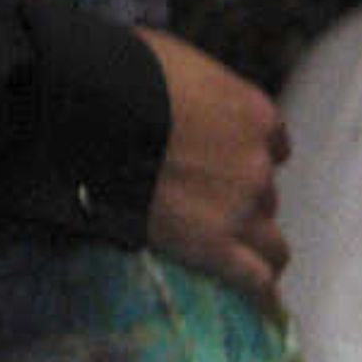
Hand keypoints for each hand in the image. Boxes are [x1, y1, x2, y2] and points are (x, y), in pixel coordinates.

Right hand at [139, 27, 288, 310]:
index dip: (245, 151)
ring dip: (252, 243)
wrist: (89, 113)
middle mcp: (257, 163)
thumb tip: (178, 95)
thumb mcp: (170, 61)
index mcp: (253, 114)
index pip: (272, 143)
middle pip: (263, 191)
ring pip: (271, 241)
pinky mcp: (215, 247)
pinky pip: (255, 280)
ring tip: (231, 252)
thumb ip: (194, 89)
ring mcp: (239, 208)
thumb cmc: (120, 72)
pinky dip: (259, 292)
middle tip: (199, 197)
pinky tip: (258, 301)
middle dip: (238, 194)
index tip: (220, 156)